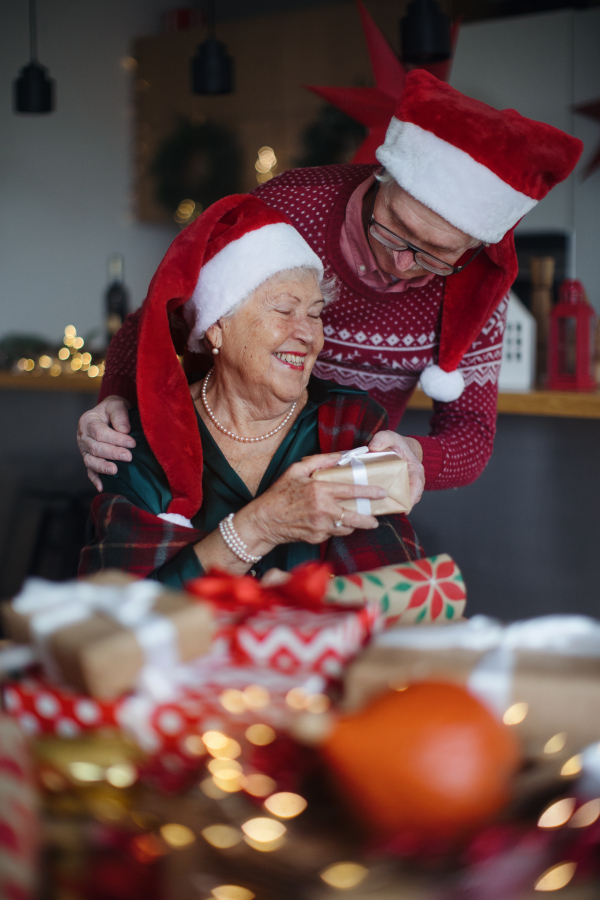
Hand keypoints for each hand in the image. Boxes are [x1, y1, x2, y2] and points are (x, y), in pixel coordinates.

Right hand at [77, 395, 135, 490]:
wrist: (109, 414)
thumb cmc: (114, 410)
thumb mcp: (117, 404)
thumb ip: (119, 414)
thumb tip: (124, 430)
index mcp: (88, 421)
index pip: (99, 432)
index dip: (116, 439)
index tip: (132, 443)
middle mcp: (83, 436)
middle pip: (95, 447)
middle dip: (112, 453)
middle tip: (129, 457)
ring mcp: (84, 450)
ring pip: (90, 460)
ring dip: (102, 466)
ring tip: (115, 470)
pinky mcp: (89, 459)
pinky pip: (90, 471)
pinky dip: (95, 479)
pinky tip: (102, 487)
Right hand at [235, 452, 386, 554]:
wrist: (264, 521)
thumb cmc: (279, 494)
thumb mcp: (296, 470)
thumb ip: (320, 461)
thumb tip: (340, 455)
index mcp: (319, 490)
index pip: (351, 490)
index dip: (369, 492)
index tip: (381, 492)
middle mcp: (323, 510)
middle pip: (355, 517)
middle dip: (369, 519)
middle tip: (376, 519)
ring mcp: (320, 526)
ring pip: (347, 528)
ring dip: (354, 525)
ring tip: (359, 521)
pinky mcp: (317, 538)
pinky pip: (333, 533)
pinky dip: (336, 529)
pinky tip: (332, 523)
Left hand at [368, 431, 424, 507]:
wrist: (400, 449)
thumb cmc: (398, 445)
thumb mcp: (391, 437)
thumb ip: (383, 438)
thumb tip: (373, 447)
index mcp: (415, 471)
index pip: (417, 487)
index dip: (412, 498)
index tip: (405, 508)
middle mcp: (412, 483)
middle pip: (409, 499)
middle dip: (398, 506)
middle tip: (386, 512)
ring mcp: (404, 489)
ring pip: (400, 502)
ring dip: (391, 507)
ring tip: (378, 511)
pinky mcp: (395, 492)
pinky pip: (392, 501)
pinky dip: (385, 504)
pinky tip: (373, 507)